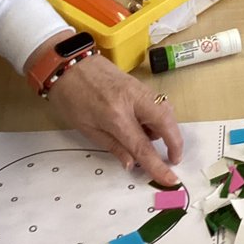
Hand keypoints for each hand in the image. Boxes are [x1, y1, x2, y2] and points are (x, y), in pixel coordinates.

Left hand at [26, 36, 182, 185]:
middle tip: (174, 159)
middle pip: (166, 121)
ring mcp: (138, 89)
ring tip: (155, 143)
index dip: (158, 165)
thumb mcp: (86, 129)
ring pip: (166, 108)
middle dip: (176, 142)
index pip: (142, 145)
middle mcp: (133, 100)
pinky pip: (158, 102)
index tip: (171, 179)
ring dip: (169, 128)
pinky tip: (148, 126)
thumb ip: (112, 146)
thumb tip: (132, 163)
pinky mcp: (139, 83)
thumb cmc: (70, 99)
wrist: (68, 63)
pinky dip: (160, 116)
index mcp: (115, 115)